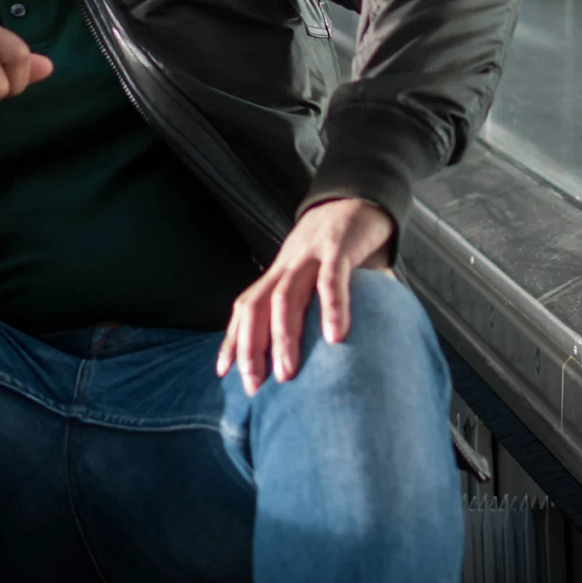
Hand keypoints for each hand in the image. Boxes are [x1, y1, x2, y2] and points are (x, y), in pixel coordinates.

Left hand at [216, 198, 394, 393]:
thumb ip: (314, 307)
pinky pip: (332, 280)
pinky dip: (331, 308)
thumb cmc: (337, 246)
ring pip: (286, 297)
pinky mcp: (338, 247)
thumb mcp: (317, 275)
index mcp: (278, 273)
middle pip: (257, 306)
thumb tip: (324, 353)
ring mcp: (310, 255)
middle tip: (254, 386)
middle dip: (250, 348)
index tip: (223, 372)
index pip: (246, 307)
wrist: (358, 196)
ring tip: (287, 373)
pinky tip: (335, 337)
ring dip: (283, 337)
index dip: (232, 338)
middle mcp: (286, 265)